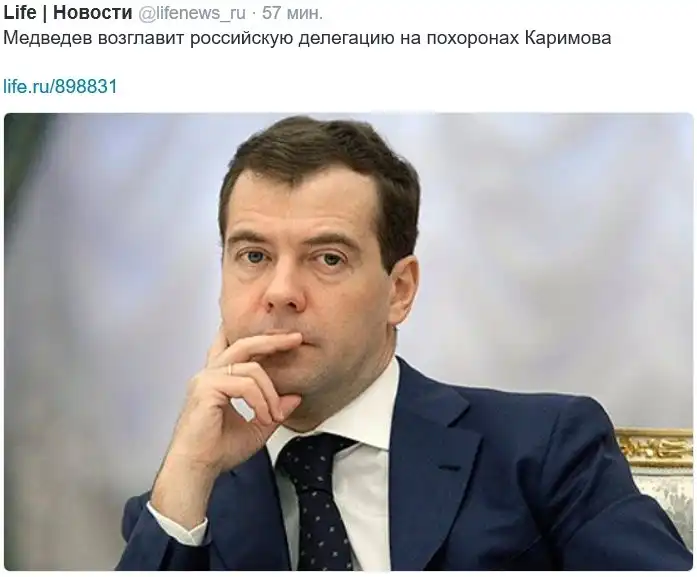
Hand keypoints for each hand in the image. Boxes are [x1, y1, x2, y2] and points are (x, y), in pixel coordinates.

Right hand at [151, 326, 302, 527]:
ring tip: (274, 415)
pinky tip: (263, 417)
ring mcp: (206, 379)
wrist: (197, 469)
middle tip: (295, 339)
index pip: (237, 348)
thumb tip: (295, 397)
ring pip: (251, 369)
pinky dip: (261, 401)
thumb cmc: (217, 451)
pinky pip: (246, 385)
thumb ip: (274, 410)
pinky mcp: (207, 388)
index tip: (286, 338)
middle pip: (244, 344)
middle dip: (272, 341)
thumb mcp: (256, 428)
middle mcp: (210, 374)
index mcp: (218, 380)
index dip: (261, 339)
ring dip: (270, 392)